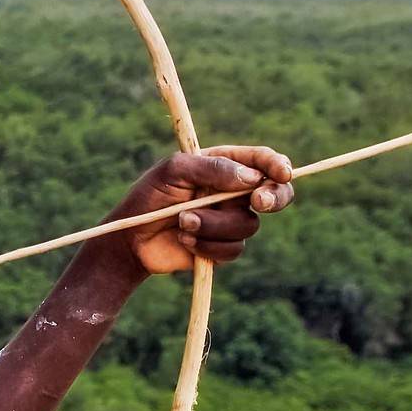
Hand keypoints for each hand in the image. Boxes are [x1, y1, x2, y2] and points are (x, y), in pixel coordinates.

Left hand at [107, 146, 294, 275]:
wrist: (130, 239)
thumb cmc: (149, 197)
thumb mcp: (173, 171)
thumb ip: (211, 168)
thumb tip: (250, 177)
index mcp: (224, 165)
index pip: (261, 161)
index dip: (277, 166)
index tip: (281, 173)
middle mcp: (232, 193)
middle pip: (275, 194)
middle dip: (274, 198)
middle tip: (259, 202)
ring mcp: (229, 221)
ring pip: (247, 225)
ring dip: (213, 224)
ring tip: (182, 221)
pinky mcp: (222, 247)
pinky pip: (232, 249)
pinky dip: (207, 245)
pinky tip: (184, 239)